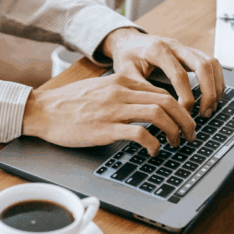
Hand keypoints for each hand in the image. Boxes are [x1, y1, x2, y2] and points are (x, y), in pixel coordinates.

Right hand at [21, 74, 195, 155]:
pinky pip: (139, 134)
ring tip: (177, 143)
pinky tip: (154, 151)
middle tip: (191, 134)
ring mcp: (113, 110)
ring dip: (174, 131)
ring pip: (158, 114)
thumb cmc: (68, 103)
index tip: (185, 120)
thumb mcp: (99, 88)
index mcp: (121, 82)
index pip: (162, 90)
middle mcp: (120, 93)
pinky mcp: (105, 129)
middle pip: (167, 101)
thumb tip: (144, 102)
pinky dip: (153, 144)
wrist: (42, 110)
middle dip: (185, 120)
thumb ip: (121, 92)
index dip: (180, 107)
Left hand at [100, 28, 224, 116]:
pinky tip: (211, 97)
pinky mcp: (191, 52)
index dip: (186, 97)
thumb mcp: (125, 73)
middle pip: (203, 65)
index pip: (180, 75)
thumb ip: (142, 89)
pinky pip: (212, 64)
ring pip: (212, 63)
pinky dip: (216, 81)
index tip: (184, 114)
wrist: (127, 41)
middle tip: (204, 113)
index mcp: (157, 50)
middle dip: (208, 92)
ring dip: (216, 87)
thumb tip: (160, 111)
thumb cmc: (126, 57)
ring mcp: (185, 47)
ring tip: (210, 108)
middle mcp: (175, 45)